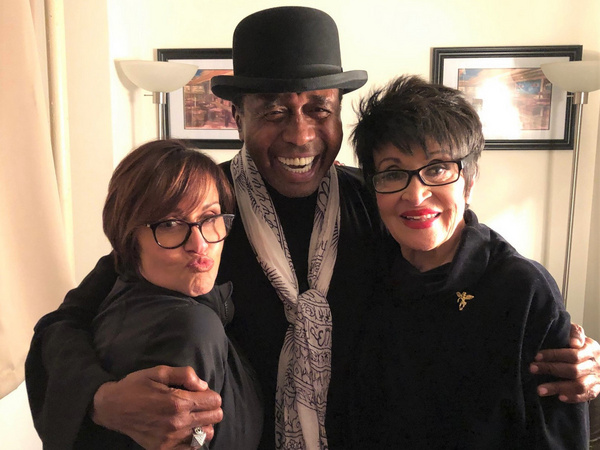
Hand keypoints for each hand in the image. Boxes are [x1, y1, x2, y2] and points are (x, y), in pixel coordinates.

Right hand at [92, 365, 222, 448]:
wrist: (112, 408)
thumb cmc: (136, 386)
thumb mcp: (159, 371)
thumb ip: (185, 375)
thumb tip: (203, 385)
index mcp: (178, 402)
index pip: (214, 401)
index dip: (210, 393)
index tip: (199, 392)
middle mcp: (177, 423)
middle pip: (215, 417)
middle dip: (210, 407)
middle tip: (196, 403)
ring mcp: (171, 439)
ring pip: (207, 434)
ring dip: (204, 423)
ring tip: (191, 416)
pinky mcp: (163, 449)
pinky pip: (191, 448)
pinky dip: (193, 439)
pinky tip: (185, 429)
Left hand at [530, 323, 599, 402]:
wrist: (599, 359)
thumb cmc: (581, 345)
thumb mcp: (578, 335)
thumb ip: (575, 333)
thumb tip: (574, 342)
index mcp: (591, 349)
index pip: (573, 354)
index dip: (554, 355)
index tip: (537, 356)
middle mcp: (596, 365)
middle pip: (573, 370)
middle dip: (550, 370)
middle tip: (532, 369)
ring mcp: (597, 379)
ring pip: (579, 386)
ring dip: (558, 388)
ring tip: (540, 389)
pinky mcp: (596, 390)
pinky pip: (586, 396)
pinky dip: (573, 398)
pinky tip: (559, 397)